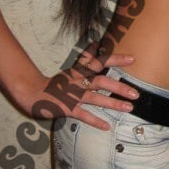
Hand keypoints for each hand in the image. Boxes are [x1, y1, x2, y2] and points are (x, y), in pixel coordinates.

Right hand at [15, 46, 138, 130]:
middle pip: (101, 81)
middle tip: (136, 93)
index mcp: (79, 71)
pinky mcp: (67, 108)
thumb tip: (97, 43)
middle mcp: (78, 81)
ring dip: (113, 103)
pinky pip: (83, 115)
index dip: (116, 59)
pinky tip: (107, 126)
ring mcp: (73, 95)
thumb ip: (86, 58)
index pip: (100, 62)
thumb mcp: (71, 69)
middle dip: (119, 87)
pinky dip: (95, 120)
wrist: (32, 92)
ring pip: (95, 98)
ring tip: (129, 108)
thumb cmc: (54, 83)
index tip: (132, 59)